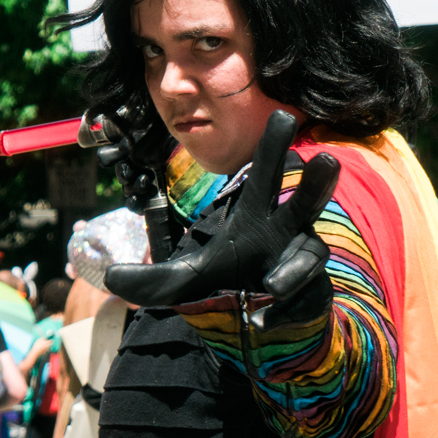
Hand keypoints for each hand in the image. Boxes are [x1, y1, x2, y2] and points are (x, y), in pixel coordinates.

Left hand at [103, 111, 338, 312]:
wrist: (257, 322)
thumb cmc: (228, 282)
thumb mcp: (182, 280)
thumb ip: (150, 279)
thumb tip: (109, 276)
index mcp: (256, 215)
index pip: (265, 175)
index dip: (273, 146)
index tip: (282, 115)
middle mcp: (287, 232)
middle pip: (306, 201)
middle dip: (318, 183)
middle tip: (329, 160)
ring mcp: (304, 263)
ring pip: (310, 256)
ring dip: (295, 268)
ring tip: (272, 284)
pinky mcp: (315, 295)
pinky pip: (306, 299)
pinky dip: (285, 312)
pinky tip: (264, 323)